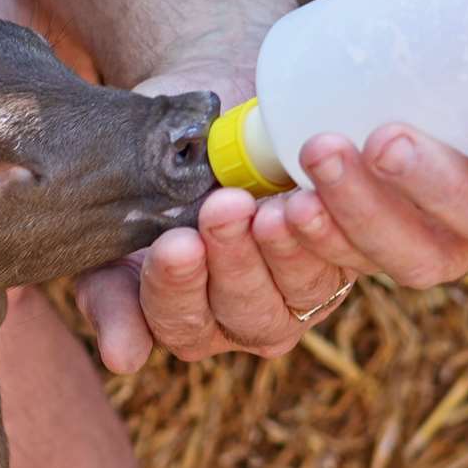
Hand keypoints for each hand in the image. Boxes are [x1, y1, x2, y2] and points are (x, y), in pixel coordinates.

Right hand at [75, 60, 357, 373]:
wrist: (204, 107)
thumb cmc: (150, 168)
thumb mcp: (115, 228)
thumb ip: (110, 292)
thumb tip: (122, 360)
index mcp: (187, 317)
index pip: (182, 322)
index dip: (178, 287)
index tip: (174, 243)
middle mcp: (250, 316)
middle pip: (250, 313)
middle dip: (236, 260)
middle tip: (224, 206)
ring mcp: (307, 288)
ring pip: (305, 288)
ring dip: (290, 247)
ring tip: (275, 202)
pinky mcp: (354, 250)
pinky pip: (358, 252)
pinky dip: (341, 224)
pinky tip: (317, 193)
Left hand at [270, 0, 467, 289]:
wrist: (439, 74)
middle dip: (440, 191)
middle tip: (385, 139)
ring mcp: (464, 237)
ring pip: (427, 257)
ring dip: (367, 216)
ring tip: (321, 154)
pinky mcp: (399, 243)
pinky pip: (364, 264)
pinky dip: (323, 241)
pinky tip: (288, 211)